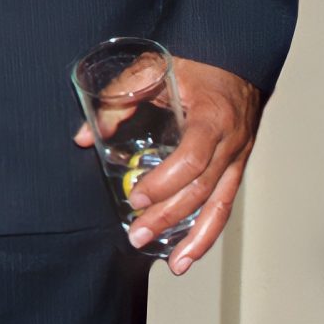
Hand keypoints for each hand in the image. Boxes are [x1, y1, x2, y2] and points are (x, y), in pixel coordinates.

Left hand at [73, 55, 260, 273]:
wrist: (239, 58)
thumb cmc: (195, 61)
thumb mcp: (154, 68)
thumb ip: (118, 97)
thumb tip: (84, 137)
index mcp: (213, 117)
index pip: (192, 160)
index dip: (164, 183)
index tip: (137, 197)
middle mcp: (231, 143)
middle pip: (202, 191)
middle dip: (169, 217)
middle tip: (138, 235)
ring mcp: (238, 158)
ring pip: (220, 207)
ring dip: (195, 239)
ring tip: (173, 264)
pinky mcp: (237, 168)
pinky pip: (225, 205)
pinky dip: (209, 231)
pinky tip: (190, 252)